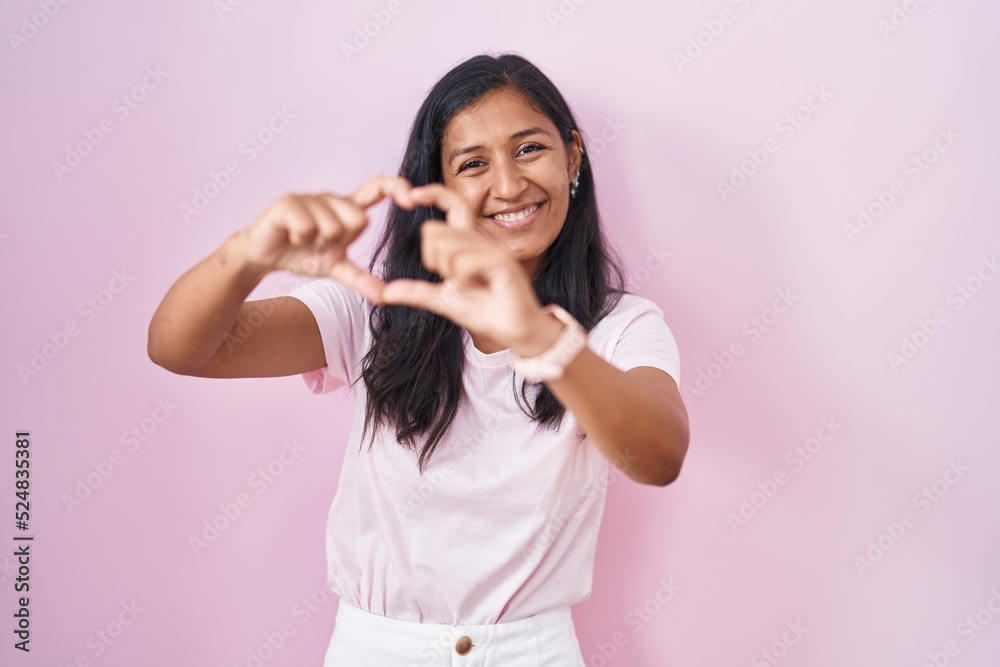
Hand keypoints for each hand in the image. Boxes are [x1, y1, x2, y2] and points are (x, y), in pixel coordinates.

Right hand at [241, 174, 411, 303]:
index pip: (378, 188)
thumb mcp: (335, 269)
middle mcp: (332, 198)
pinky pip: (308, 226)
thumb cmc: (301, 255)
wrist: (263, 256)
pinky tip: (290, 236)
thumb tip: (386, 296)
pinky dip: (300, 239)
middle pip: (359, 219)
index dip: (396, 187)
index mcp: (347, 210)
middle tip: (321, 244)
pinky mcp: (288, 201)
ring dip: (318, 243)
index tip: (412, 199)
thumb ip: (361, 279)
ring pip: (332, 226)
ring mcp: (310, 197)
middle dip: (341, 241)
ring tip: (304, 241)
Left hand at [380, 183, 546, 349]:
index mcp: (468, 242)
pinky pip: (464, 262)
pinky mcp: (501, 262)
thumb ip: (417, 292)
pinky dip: (463, 280)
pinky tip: (479, 288)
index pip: (451, 203)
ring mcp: (492, 248)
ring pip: (446, 246)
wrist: (515, 332)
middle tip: (452, 279)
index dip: (431, 193)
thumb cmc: (486, 312)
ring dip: (449, 272)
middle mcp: (480, 239)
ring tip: (469, 285)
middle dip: (432, 259)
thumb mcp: (443, 301)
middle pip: (433, 230)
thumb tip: (386, 292)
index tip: (408, 197)